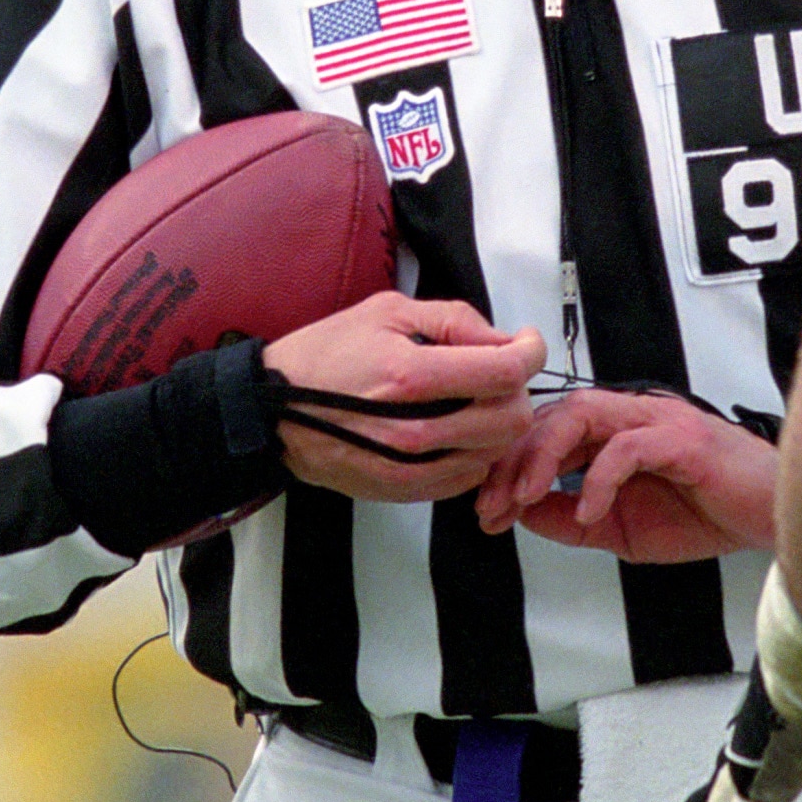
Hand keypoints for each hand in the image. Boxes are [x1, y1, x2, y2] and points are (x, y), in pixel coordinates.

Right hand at [262, 291, 544, 504]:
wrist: (271, 412)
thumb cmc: (323, 356)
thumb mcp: (385, 311)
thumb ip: (452, 319)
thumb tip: (502, 339)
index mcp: (411, 375)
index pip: (505, 371)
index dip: (531, 353)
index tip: (527, 343)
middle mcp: (414, 428)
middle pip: (510, 419)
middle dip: (517, 390)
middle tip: (498, 371)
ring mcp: (410, 466)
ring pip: (494, 452)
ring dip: (497, 423)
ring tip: (473, 400)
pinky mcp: (403, 490)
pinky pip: (466, 478)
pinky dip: (474, 453)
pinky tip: (454, 430)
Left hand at [474, 390, 775, 559]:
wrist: (770, 521)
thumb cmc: (707, 515)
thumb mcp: (621, 529)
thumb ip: (571, 519)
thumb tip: (521, 513)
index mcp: (616, 433)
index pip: (548, 432)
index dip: (510, 467)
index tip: (487, 511)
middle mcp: (633, 417)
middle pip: (555, 415)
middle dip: (515, 461)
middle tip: (492, 507)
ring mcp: (659, 422)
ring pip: (583, 414)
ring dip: (544, 455)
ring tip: (525, 498)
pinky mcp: (686, 440)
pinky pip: (629, 447)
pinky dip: (600, 478)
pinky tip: (589, 512)